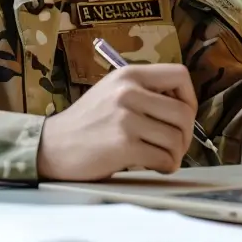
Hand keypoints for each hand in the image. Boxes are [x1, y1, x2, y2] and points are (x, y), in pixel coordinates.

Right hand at [36, 63, 197, 180]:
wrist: (52, 146)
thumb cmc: (86, 123)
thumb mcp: (113, 92)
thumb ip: (144, 92)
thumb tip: (184, 109)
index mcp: (128, 74)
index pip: (179, 75)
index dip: (189, 98)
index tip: (182, 116)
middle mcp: (128, 91)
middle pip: (183, 112)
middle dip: (185, 135)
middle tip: (174, 146)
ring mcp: (126, 118)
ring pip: (176, 138)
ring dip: (175, 154)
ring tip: (162, 158)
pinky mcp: (123, 144)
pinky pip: (163, 158)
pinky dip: (165, 166)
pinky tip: (154, 166)